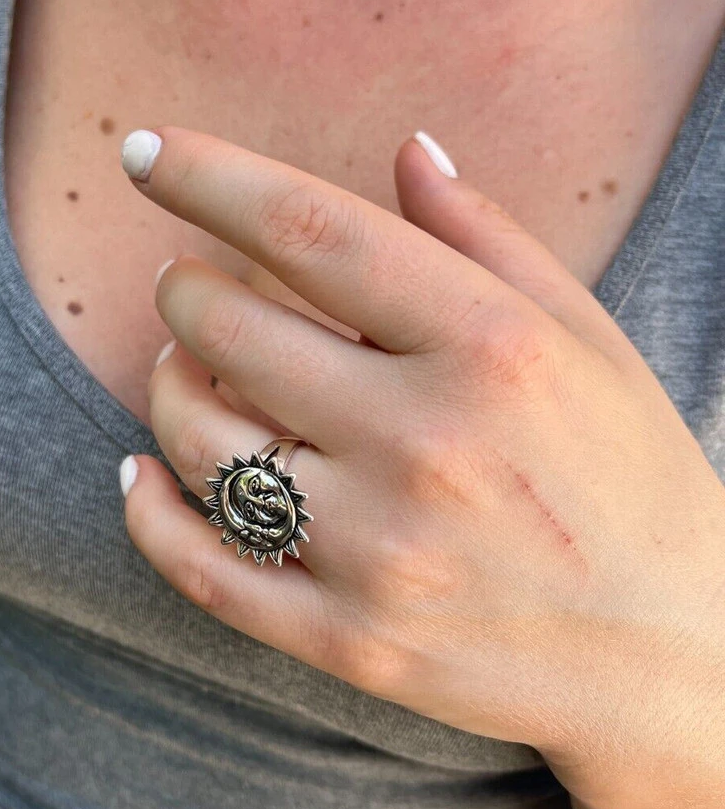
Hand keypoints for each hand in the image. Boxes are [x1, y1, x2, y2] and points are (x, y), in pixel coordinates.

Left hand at [118, 126, 724, 808]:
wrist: (676, 660)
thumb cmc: (633, 476)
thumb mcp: (586, 337)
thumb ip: (488, 236)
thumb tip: (406, 149)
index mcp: (491, 348)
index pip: (310, 230)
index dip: (206, 175)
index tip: (139, 148)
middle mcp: (426, 444)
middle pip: (228, 329)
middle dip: (185, 288)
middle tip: (194, 281)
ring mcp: (380, 552)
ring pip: (198, 440)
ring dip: (169, 382)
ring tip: (188, 362)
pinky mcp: (349, 641)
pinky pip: (199, 568)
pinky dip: (146, 509)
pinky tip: (138, 470)